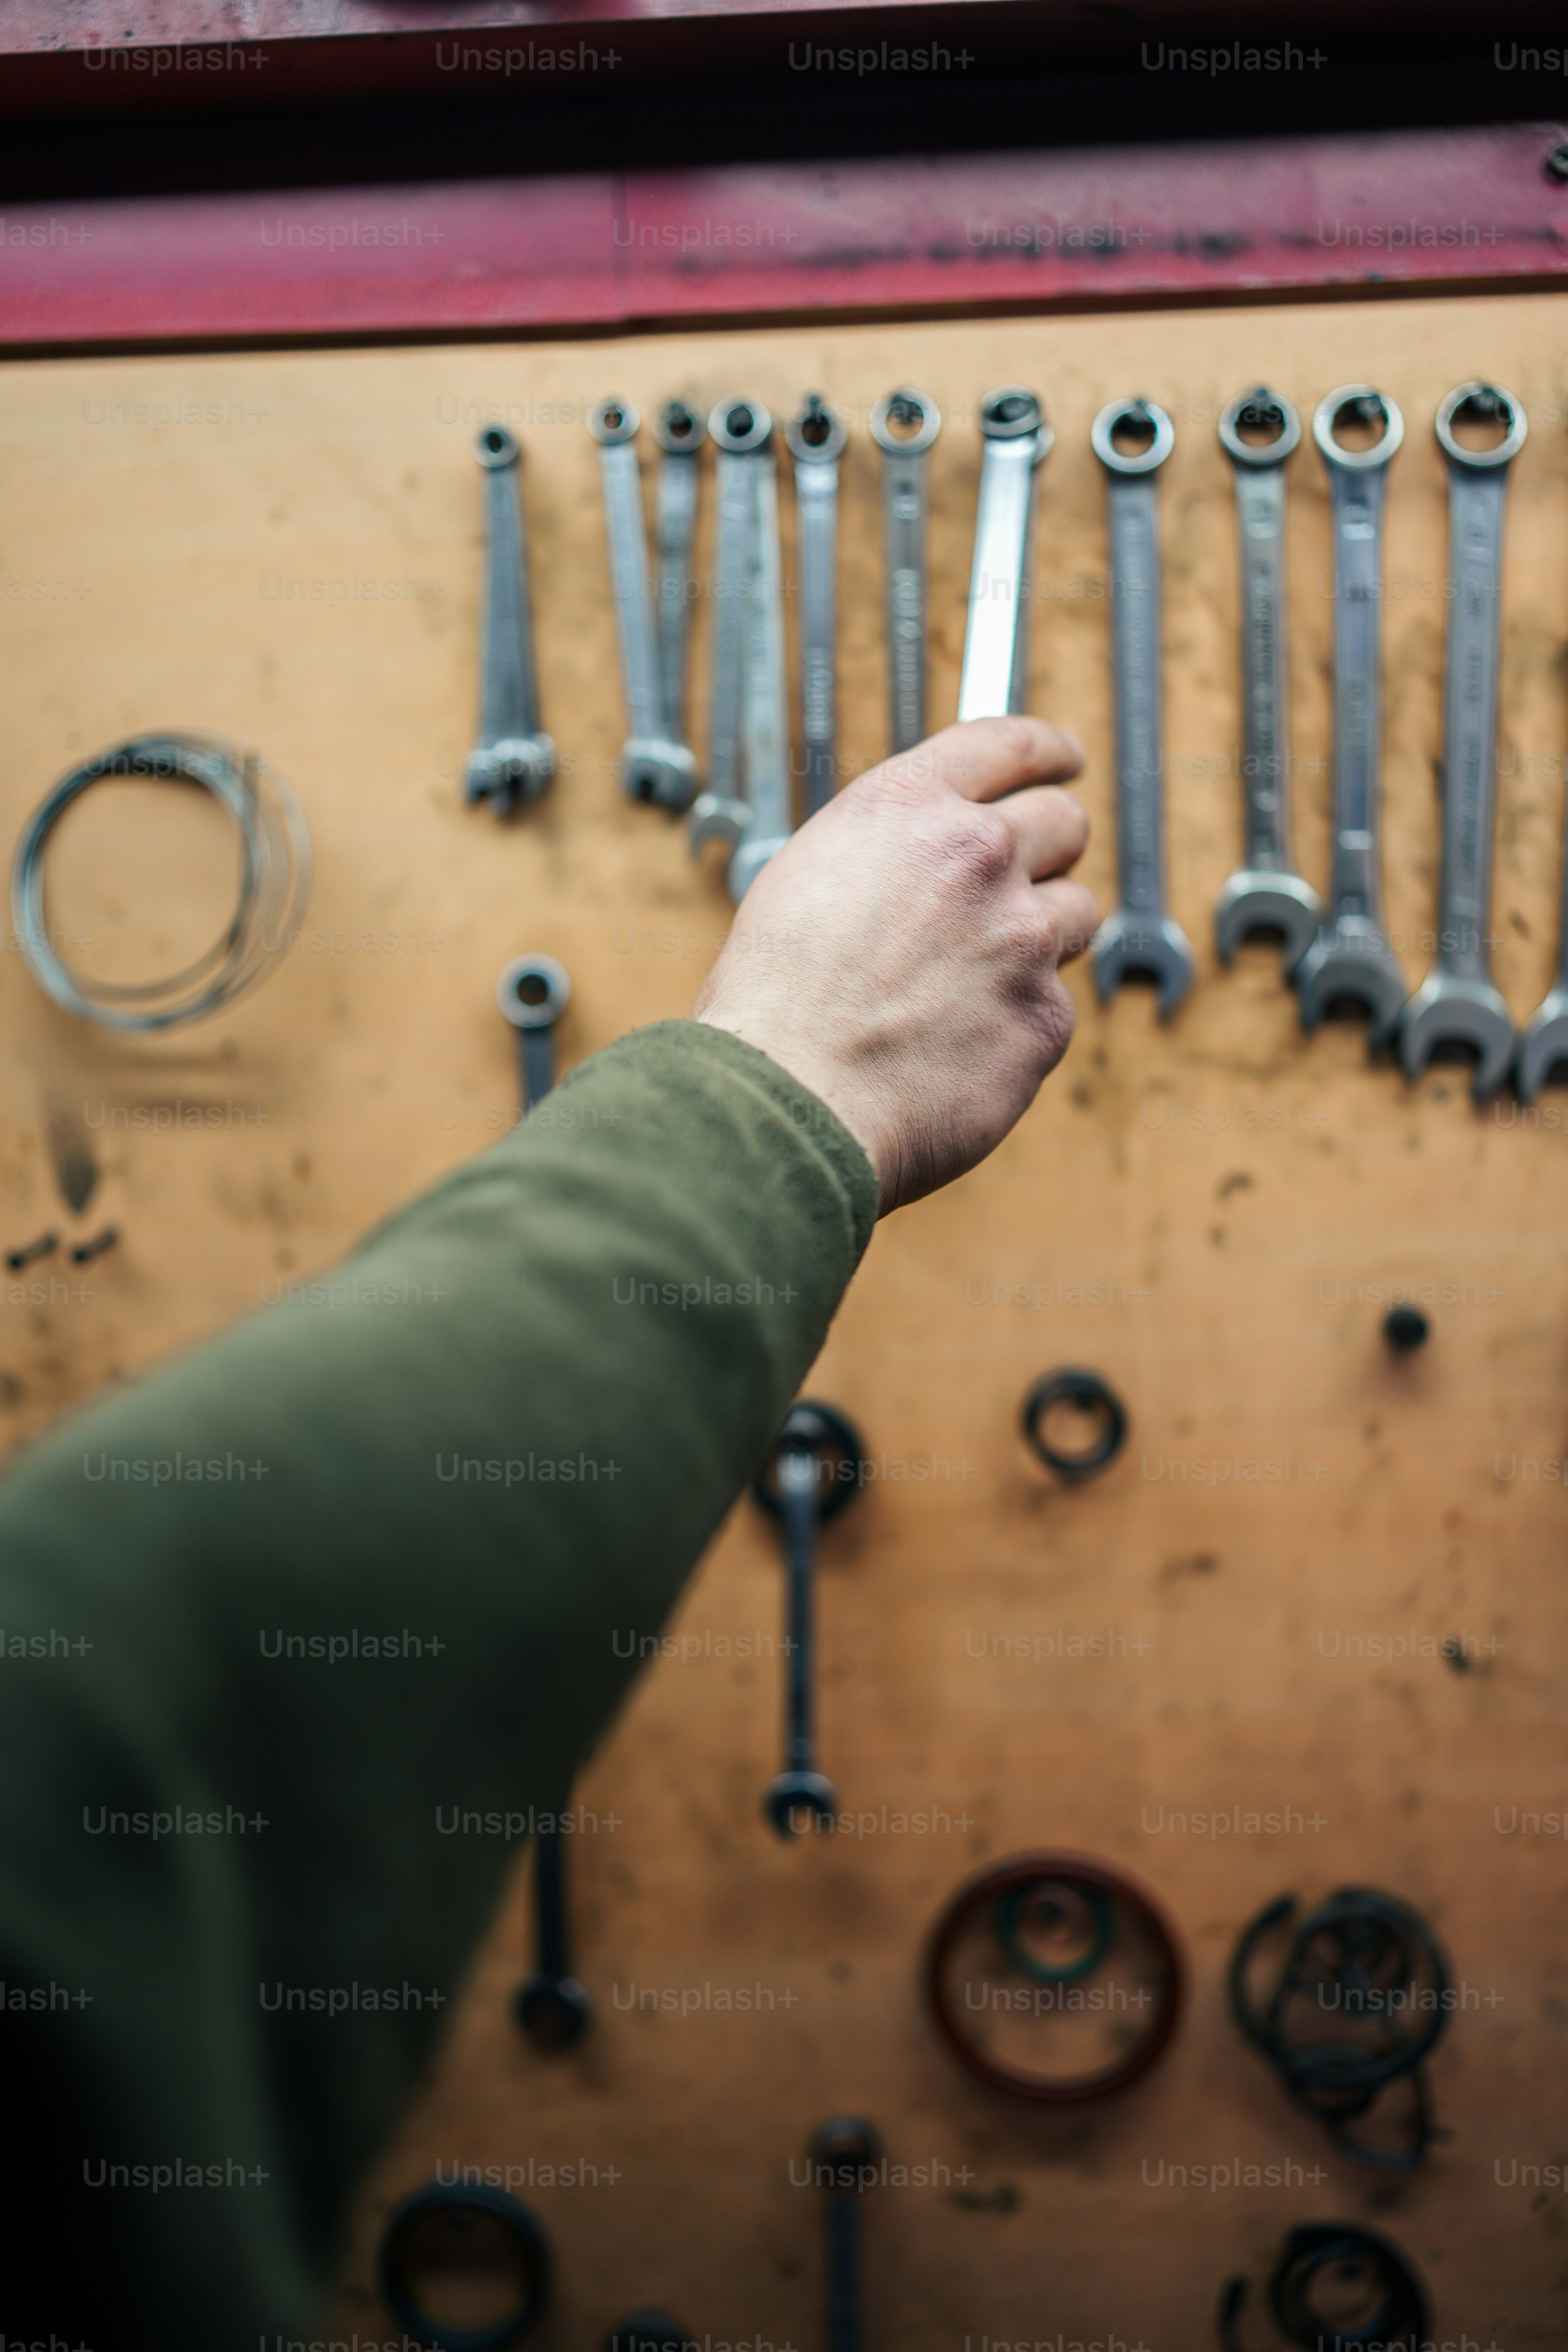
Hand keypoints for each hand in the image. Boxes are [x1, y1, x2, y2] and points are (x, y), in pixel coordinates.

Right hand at [694, 716, 1096, 1214]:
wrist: (789, 1097)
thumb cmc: (774, 1003)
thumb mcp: (809, 879)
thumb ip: (888, 855)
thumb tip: (931, 865)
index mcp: (906, 807)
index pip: (1005, 744)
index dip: (1046, 750)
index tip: (1065, 761)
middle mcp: (975, 855)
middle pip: (1062, 822)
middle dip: (1050, 848)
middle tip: (1027, 882)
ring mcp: (1022, 935)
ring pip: (1076, 912)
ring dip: (1040, 938)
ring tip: (972, 984)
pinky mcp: (1045, 1016)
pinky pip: (1053, 1006)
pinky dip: (1017, 1024)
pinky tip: (958, 1050)